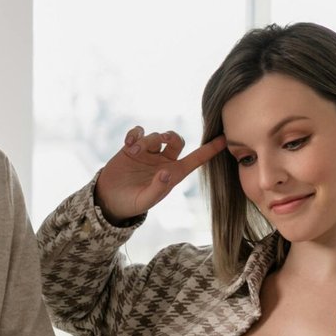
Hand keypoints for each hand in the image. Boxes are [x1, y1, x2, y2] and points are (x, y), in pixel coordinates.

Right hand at [94, 127, 225, 223]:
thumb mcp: (146, 200)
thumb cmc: (133, 202)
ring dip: (145, 140)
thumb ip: (158, 189)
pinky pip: (138, 133)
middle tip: (163, 138)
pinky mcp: (132, 148)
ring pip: (155, 136)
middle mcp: (163, 161)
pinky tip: (128, 142)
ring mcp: (148, 153)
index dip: (210, 150)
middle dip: (171, 136)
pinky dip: (135, 134)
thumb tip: (166, 173)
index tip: (224, 139)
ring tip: (133, 151)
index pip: (196, 159)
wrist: (110, 199)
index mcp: (173, 173)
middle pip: (176, 140)